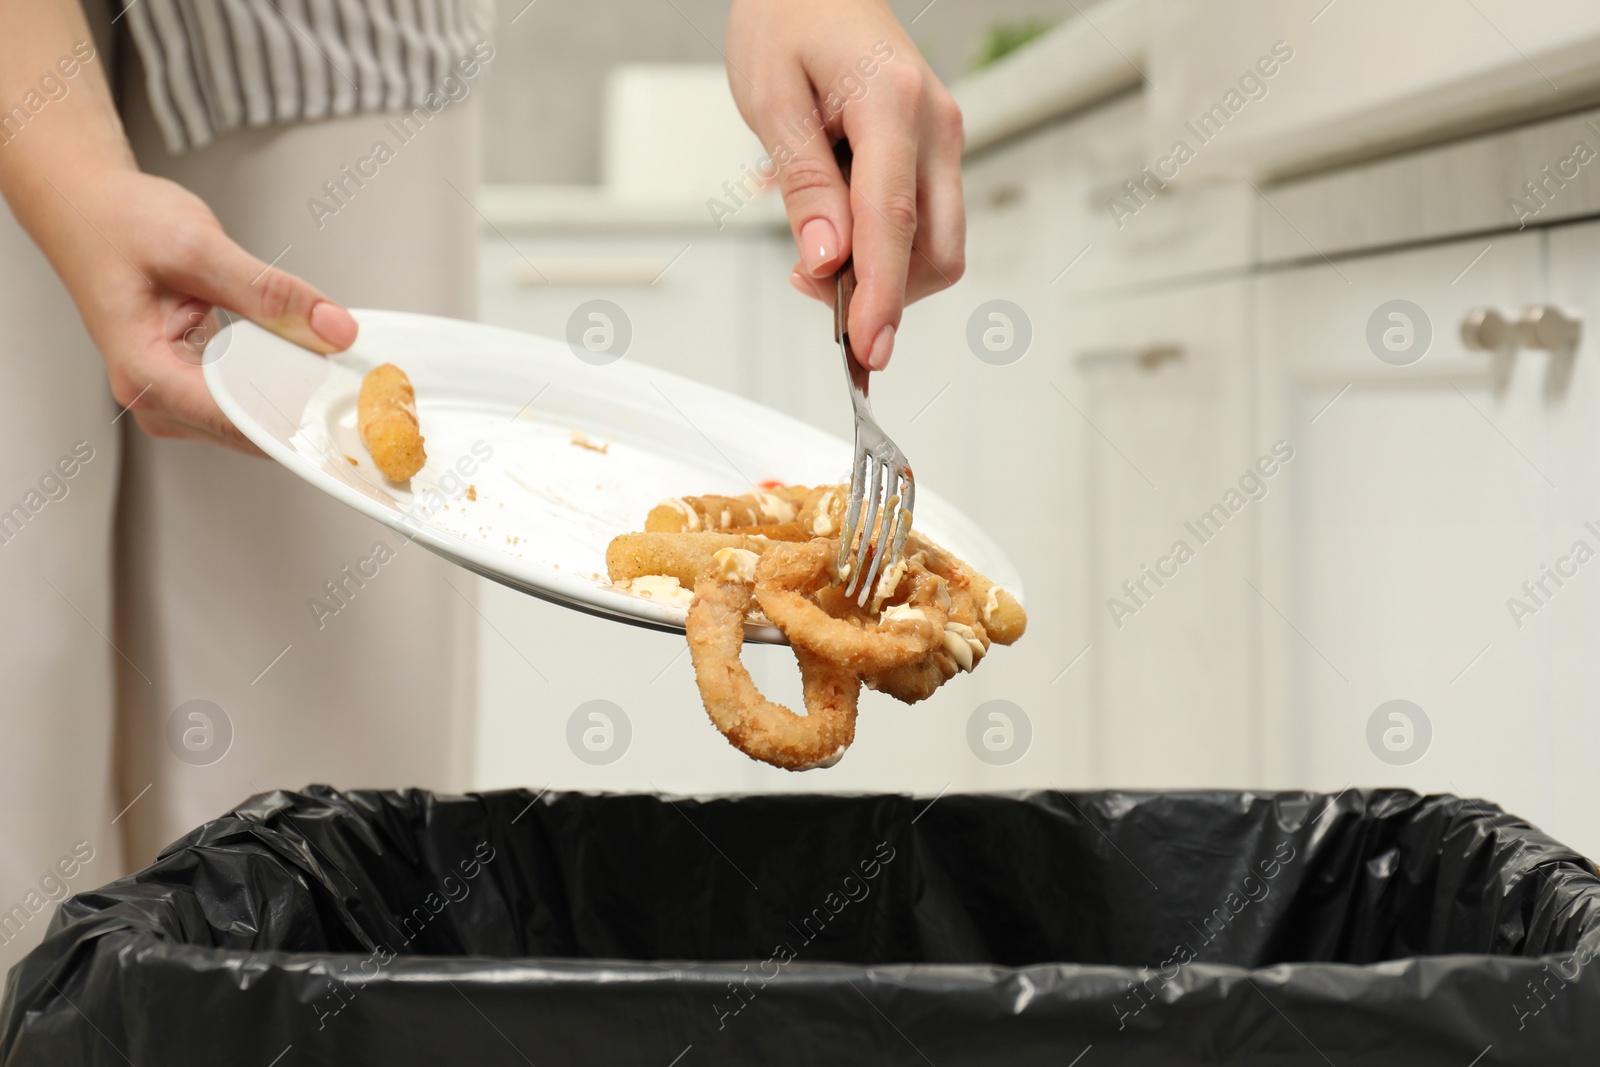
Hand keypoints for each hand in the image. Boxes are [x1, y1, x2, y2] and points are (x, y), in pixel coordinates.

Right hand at [24, 167, 356, 452]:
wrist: (86, 207)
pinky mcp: (189, 383)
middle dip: (302, 404)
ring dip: (292, 392)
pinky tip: (300, 356)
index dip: (296, 416)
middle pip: (249, 427)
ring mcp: (171, 396)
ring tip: (326, 359)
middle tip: (351, 376)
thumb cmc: (118, 223)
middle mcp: (154, 396)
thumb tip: (332, 329)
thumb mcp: (198, 245)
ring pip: (252, 417)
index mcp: (145, 372)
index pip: (236, 421)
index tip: (342, 403)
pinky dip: (277, 377)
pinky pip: (246, 397)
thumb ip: (268, 291)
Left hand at [727, 0, 964, 370]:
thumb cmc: (788, 18)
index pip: (893, 223)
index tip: (869, 348)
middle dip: (883, 293)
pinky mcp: (934, 152)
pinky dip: (887, 251)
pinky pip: (924, 223)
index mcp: (893, 103)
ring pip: (936, 247)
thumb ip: (804, 183)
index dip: (881, 297)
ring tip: (816, 251)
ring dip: (883, 274)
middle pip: (935, 251)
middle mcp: (935, 125)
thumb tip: (826, 259)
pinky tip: (841, 239)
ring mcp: (942, 140)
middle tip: (810, 287)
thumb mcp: (771, 98)